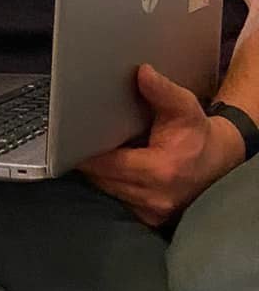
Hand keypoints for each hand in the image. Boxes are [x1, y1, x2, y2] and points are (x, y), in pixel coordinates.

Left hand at [79, 65, 243, 226]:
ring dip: (100, 172)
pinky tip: (112, 166)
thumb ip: (162, 90)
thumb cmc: (197, 134)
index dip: (87, 151)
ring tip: (95, 150)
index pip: (108, 165)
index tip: (72, 137)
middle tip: (79, 138)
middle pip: (102, 179)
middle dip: (90, 159)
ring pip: (107, 190)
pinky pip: (118, 198)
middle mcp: (155, 197)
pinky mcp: (150, 218)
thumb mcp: (183, 107)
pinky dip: (112, 183)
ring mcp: (152, 212)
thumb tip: (143, 73)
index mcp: (161, 171)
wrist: (217, 161)